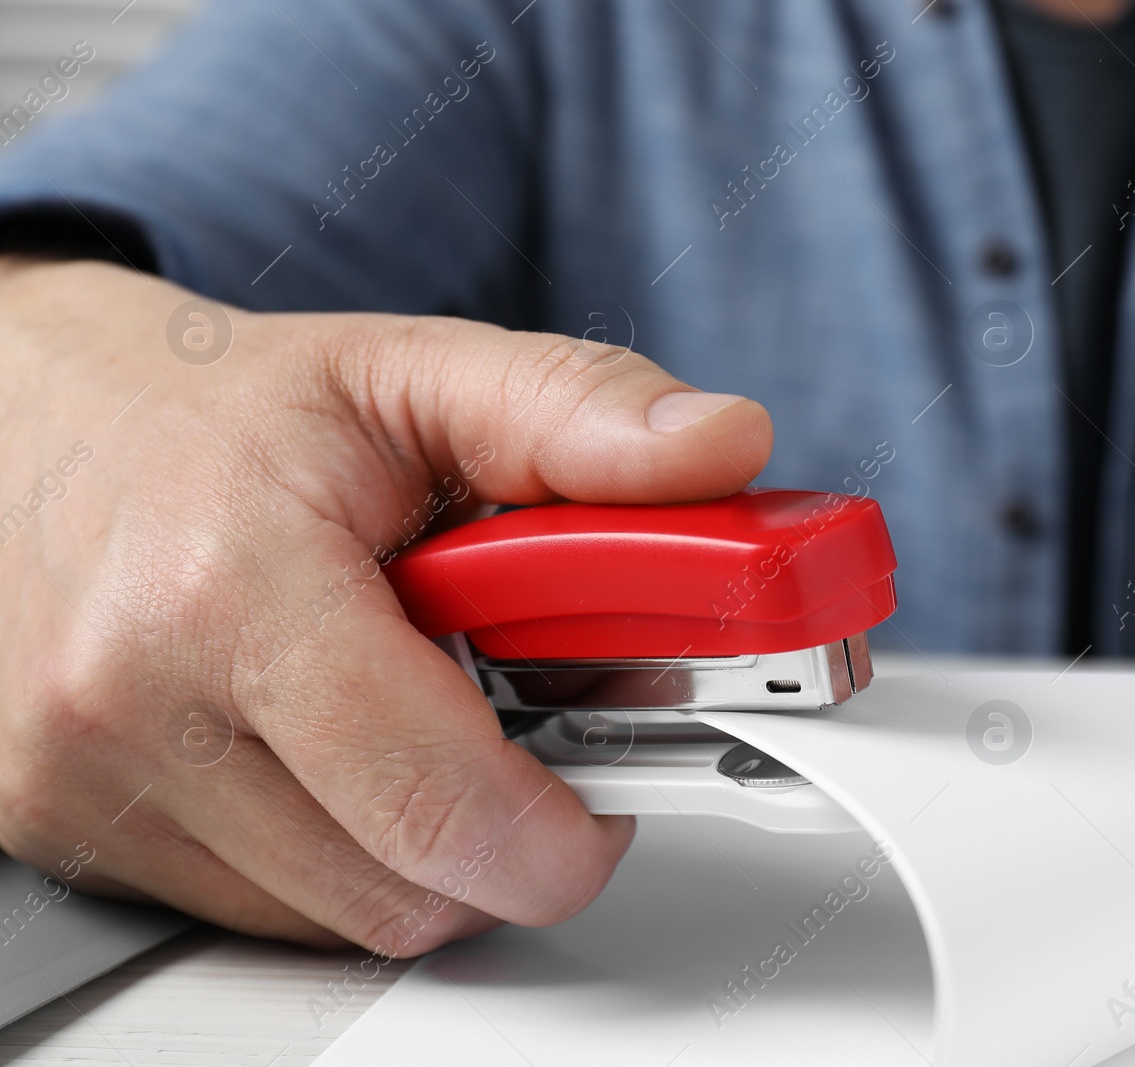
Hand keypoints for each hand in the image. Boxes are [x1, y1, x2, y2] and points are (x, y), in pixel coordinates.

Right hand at [0, 257, 770, 952]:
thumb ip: (580, 414)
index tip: (617, 794)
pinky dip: (337, 845)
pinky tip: (338, 743)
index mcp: (236, 583)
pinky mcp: (58, 830)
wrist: (19, 417)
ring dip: (424, 840)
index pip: (436, 797)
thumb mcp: (413, 373)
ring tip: (422, 714)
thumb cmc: (216, 406)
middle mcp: (136, 705)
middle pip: (406, 888)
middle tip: (531, 734)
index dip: (565, 829)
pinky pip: (262, 906)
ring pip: (342, 914)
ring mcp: (82, 785)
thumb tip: (725, 451)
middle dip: (510, 834)